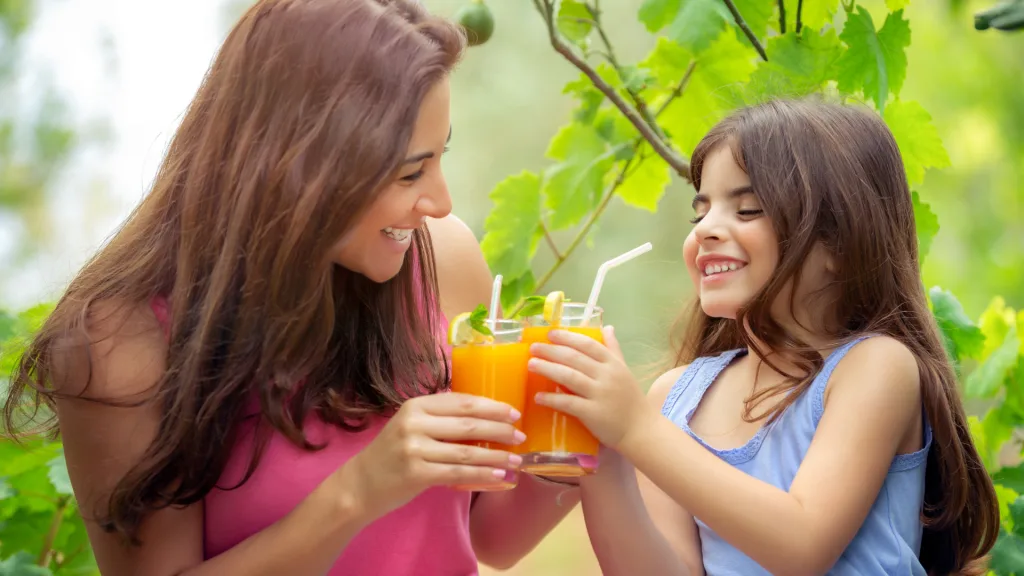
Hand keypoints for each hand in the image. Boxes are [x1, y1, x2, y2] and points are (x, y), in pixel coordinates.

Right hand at [345, 392, 524, 519]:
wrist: (360, 484)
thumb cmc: (392, 453)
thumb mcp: (411, 426)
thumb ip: (440, 419)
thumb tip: (486, 419)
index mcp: (416, 405)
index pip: (461, 402)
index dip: (491, 406)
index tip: (513, 412)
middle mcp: (414, 423)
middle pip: (467, 423)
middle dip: (499, 429)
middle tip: (520, 435)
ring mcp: (414, 448)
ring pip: (466, 451)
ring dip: (496, 456)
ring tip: (516, 459)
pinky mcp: (416, 473)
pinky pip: (457, 473)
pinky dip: (482, 475)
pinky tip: (499, 477)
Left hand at [527, 326, 651, 450]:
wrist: (642, 430)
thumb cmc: (631, 399)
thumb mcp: (625, 370)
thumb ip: (614, 349)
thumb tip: (607, 327)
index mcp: (613, 363)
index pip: (587, 344)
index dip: (567, 337)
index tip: (550, 333)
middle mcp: (607, 375)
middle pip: (574, 358)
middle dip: (551, 351)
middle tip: (533, 348)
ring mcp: (600, 394)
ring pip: (569, 376)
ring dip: (547, 369)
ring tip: (531, 365)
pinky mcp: (593, 413)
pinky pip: (568, 403)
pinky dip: (552, 398)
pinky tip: (538, 396)